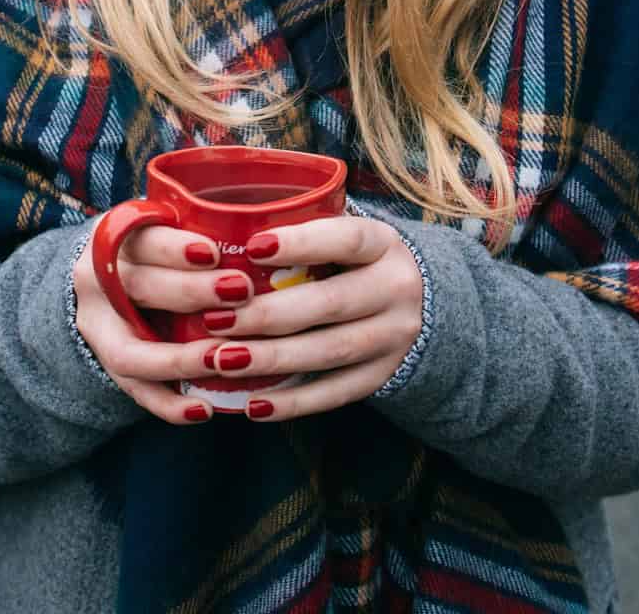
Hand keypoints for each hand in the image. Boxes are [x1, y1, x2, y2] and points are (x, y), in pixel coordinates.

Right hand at [71, 225, 234, 424]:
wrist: (105, 279)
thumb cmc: (156, 247)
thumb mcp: (165, 224)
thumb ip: (200, 223)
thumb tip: (268, 232)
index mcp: (115, 237)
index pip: (142, 239)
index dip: (175, 248)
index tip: (215, 253)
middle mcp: (99, 282)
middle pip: (140, 288)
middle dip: (191, 292)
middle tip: (241, 292)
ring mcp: (100, 328)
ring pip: (131, 351)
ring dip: (180, 359)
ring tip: (225, 360)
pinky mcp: (110, 365)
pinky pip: (136, 391)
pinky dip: (169, 405)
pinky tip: (204, 410)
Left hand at [204, 216, 423, 422]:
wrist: (423, 302)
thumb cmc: (356, 261)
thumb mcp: (346, 236)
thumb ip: (303, 233)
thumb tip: (226, 234)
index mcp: (383, 243)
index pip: (346, 239)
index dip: (300, 243)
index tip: (251, 248)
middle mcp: (395, 289)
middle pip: (330, 304)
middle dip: (268, 314)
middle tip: (215, 319)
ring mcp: (393, 337)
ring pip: (329, 351)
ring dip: (272, 359)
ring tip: (222, 361)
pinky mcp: (381, 375)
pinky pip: (335, 393)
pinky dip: (293, 402)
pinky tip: (253, 404)